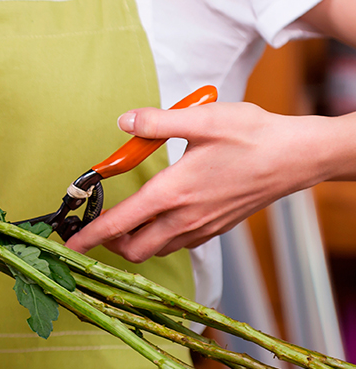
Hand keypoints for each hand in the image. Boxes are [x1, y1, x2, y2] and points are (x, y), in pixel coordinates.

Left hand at [66, 101, 330, 261]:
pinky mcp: (216, 228)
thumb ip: (156, 121)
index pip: (119, 223)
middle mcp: (185, 217)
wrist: (299, 157)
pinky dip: (160, 239)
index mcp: (174, 192)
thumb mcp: (202, 119)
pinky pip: (178, 245)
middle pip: (134, 249)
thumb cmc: (254, 136)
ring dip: (135, 242)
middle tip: (98, 225)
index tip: (68, 244)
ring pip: (156, 250)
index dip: (89, 236)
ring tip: (124, 222)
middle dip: (109, 244)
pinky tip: (160, 217)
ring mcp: (203, 227)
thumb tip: (124, 122)